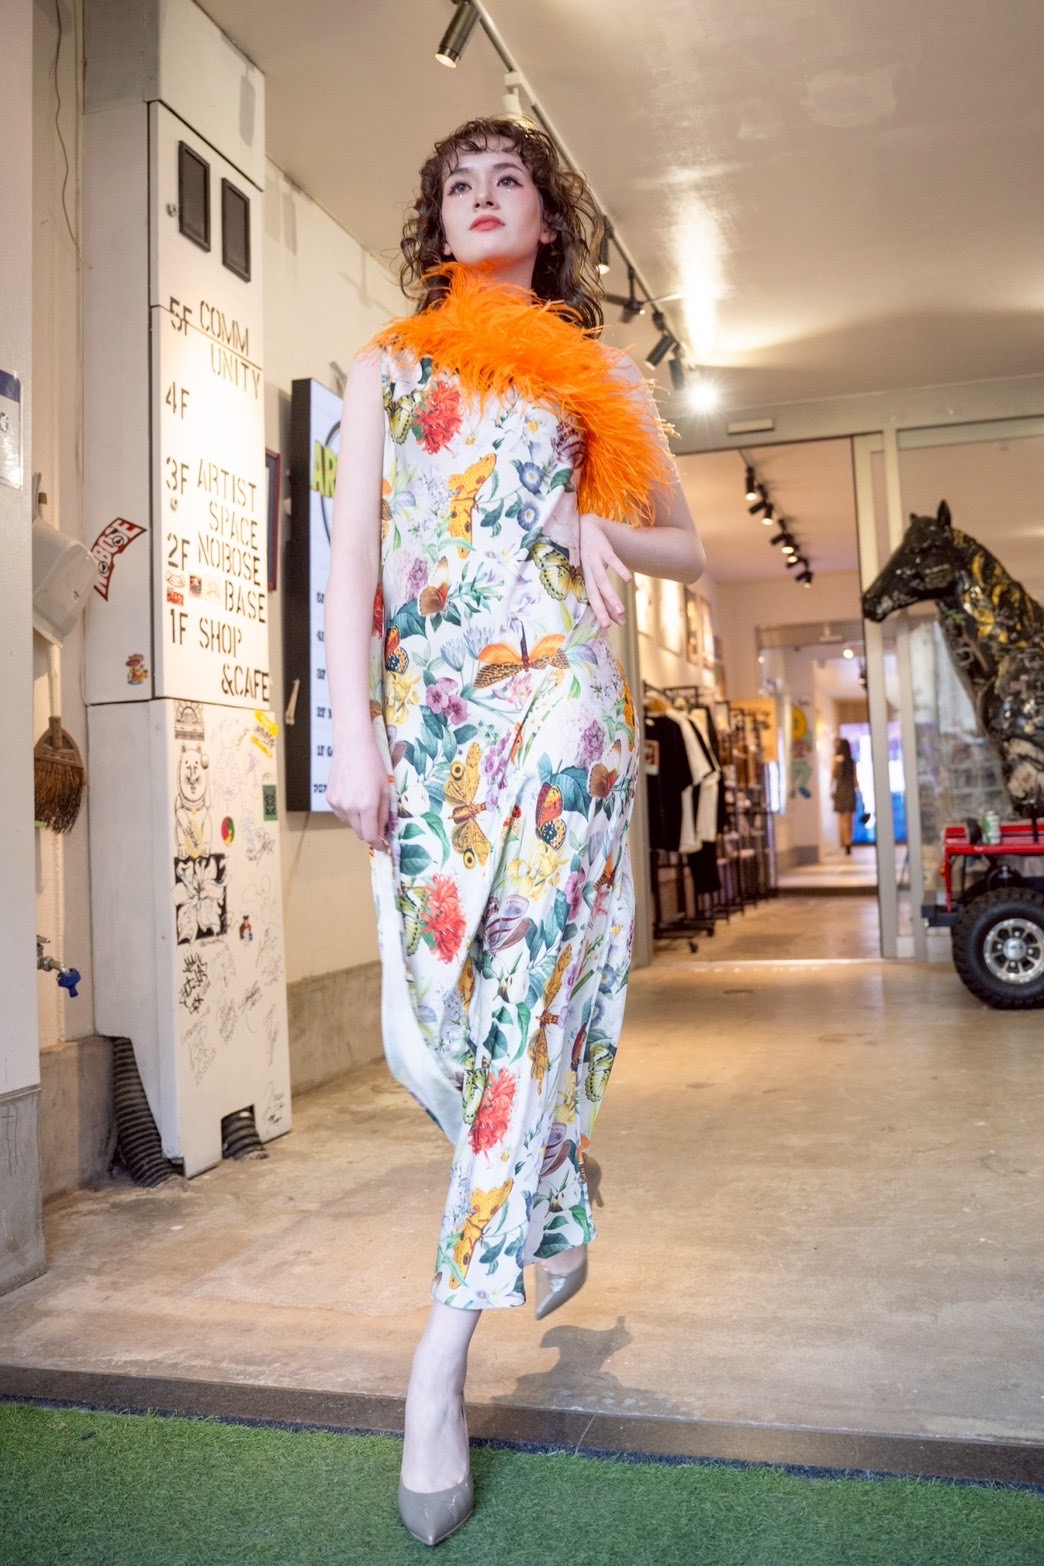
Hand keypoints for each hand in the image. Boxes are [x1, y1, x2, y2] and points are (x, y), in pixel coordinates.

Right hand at [325, 733, 391, 850]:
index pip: (370, 836)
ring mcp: (337, 803)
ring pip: (350, 824)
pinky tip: (354, 796)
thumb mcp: (386, 790)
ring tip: (365, 802)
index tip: (383, 846)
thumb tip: (382, 831)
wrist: (353, 746)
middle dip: (370, 832)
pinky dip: (350, 812)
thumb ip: (384, 813)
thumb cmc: (374, 765)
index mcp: (367, 805)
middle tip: (378, 825)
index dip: (378, 844)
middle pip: (359, 833)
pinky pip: (342, 814)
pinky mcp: (330, 798)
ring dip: (359, 821)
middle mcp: (350, 807)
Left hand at [578, 513, 631, 628]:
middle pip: (594, 593)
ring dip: (610, 597)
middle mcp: (587, 571)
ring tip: (620, 611)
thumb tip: (618, 614)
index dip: (601, 612)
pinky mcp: (603, 549)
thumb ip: (606, 592)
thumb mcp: (595, 572)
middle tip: (609, 626)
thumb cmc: (590, 553)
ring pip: (601, 581)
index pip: (593, 599)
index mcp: (585, 578)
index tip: (610, 627)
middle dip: (601, 610)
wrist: (585, 525)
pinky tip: (628, 580)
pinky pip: (612, 560)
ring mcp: (594, 560)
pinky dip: (620, 569)